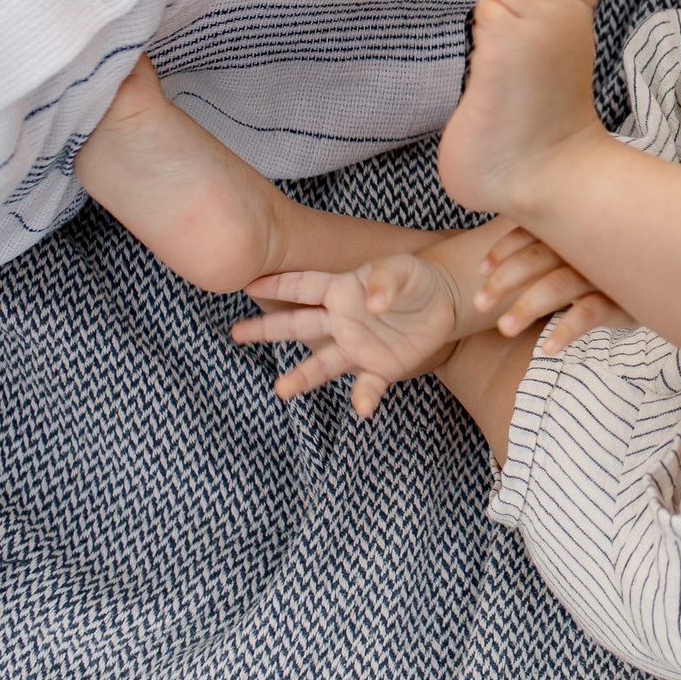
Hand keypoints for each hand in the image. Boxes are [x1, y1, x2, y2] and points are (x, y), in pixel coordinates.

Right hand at [236, 256, 462, 417]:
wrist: (445, 303)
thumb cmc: (416, 280)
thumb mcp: (403, 269)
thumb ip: (385, 280)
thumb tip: (373, 303)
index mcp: (343, 290)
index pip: (305, 286)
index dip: (279, 285)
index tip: (248, 284)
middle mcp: (342, 321)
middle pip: (299, 326)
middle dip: (267, 330)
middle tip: (235, 334)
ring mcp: (358, 347)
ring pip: (323, 364)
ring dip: (303, 377)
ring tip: (281, 390)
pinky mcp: (381, 367)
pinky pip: (368, 385)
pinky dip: (364, 397)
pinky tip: (361, 410)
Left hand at [475, 224, 634, 355]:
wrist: (672, 271)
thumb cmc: (615, 261)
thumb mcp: (586, 249)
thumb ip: (553, 244)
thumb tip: (502, 259)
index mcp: (572, 229)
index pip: (531, 232)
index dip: (504, 250)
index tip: (481, 270)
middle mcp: (585, 246)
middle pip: (537, 257)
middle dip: (504, 280)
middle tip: (479, 304)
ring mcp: (603, 273)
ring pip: (558, 285)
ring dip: (527, 306)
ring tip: (503, 328)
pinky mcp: (621, 301)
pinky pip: (589, 314)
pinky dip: (565, 330)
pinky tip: (547, 348)